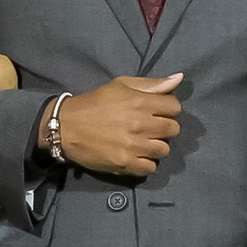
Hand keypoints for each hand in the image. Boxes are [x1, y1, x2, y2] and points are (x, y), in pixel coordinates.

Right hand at [48, 74, 182, 175]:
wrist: (67, 126)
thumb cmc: (96, 103)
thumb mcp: (121, 85)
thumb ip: (151, 84)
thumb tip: (179, 78)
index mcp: (140, 102)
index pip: (174, 107)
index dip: (167, 109)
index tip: (156, 112)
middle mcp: (140, 124)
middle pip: (173, 129)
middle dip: (164, 127)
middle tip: (149, 127)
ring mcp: (134, 146)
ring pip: (164, 150)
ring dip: (155, 146)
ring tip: (141, 142)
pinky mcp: (125, 163)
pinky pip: (150, 167)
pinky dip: (145, 162)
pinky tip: (135, 155)